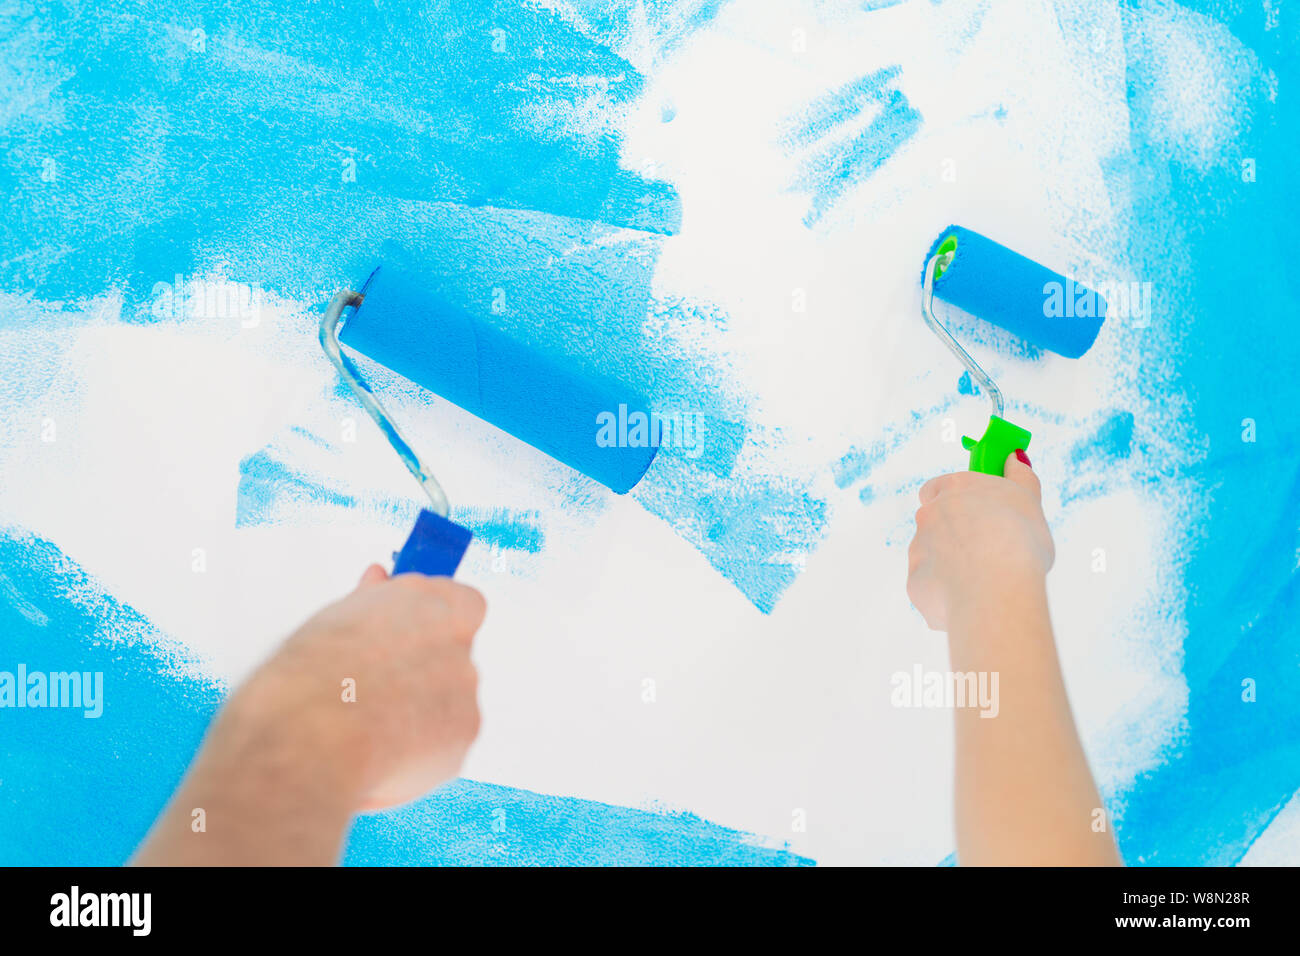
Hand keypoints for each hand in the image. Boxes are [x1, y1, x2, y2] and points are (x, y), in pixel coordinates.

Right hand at [230, 566, 485, 810]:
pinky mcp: (465, 732)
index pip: (459, 602)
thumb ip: (371, 604)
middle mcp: (455, 638)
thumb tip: (378, 583)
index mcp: (427, 600)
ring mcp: (465, 686)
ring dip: (422, 711)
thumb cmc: (308, 681)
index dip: (433, 621)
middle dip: (424, 671)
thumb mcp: (334, 621)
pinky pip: (448, 739)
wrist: (308, 739)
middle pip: (453, 653)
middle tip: (378, 690)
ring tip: (369, 727)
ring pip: (450, 699)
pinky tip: (383, 752)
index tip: (409, 634)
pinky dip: (423, 749)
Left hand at [907, 450, 1052, 630]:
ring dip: (951, 566)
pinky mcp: (915, 582)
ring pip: (931, 556)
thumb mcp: (1030, 501)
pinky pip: (932, 587)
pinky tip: (973, 599)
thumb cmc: (1020, 542)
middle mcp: (929, 514)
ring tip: (985, 580)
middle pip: (933, 523)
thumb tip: (1014, 458)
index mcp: (955, 488)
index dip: (955, 500)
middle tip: (985, 552)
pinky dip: (948, 593)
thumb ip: (1020, 478)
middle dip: (953, 536)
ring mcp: (918, 549)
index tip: (975, 513)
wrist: (997, 590)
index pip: (939, 487)